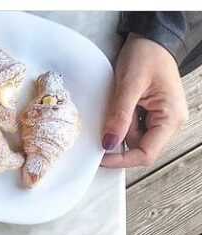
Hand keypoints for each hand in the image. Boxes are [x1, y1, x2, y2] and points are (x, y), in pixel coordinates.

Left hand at [102, 34, 187, 167]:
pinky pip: (132, 129)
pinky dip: (121, 123)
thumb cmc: (146, 54)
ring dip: (119, 128)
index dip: (122, 160)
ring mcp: (161, 120)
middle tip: (110, 116)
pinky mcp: (151, 116)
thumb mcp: (129, 84)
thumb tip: (109, 144)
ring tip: (119, 103)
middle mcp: (170, 122)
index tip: (100, 156)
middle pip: (139, 148)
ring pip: (133, 139)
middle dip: (120, 138)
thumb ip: (119, 116)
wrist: (150, 38)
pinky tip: (120, 106)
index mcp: (171, 117)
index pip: (146, 154)